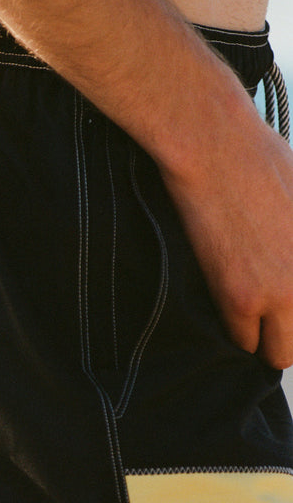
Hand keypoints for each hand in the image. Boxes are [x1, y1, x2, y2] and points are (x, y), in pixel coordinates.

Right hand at [162, 113, 292, 369]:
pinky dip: (232, 330)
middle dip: (284, 336)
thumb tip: (283, 254)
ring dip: (261, 338)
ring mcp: (283, 293)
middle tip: (267, 322)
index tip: (283, 309)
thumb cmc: (259, 159)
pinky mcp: (243, 298)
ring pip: (276, 353)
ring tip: (245, 315)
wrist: (217, 149)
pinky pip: (240, 340)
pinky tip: (222, 304)